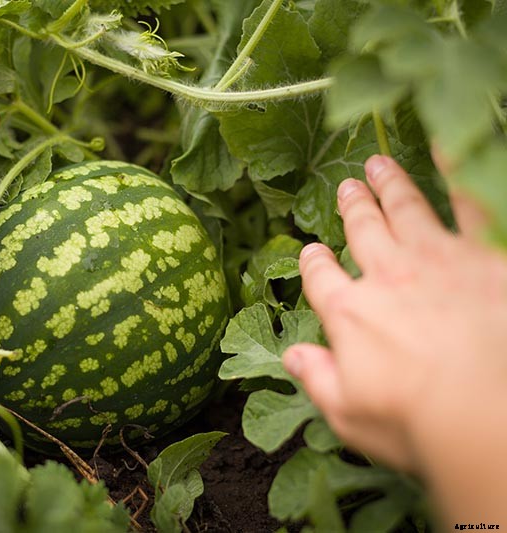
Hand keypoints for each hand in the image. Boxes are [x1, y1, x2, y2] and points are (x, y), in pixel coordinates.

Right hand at [282, 156, 506, 477]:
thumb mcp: (349, 414)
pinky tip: (447, 152)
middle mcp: (387, 276)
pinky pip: (471, 205)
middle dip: (352, 208)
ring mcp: (437, 260)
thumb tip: (292, 356)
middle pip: (362, 231)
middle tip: (347, 187)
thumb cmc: (416, 423)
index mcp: (351, 313)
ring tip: (378, 165)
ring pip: (405, 210)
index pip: (321, 279)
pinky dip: (459, 176)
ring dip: (389, 185)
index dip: (313, 263)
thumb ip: (318, 378)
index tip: (311, 252)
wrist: (487, 414)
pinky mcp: (485, 256)